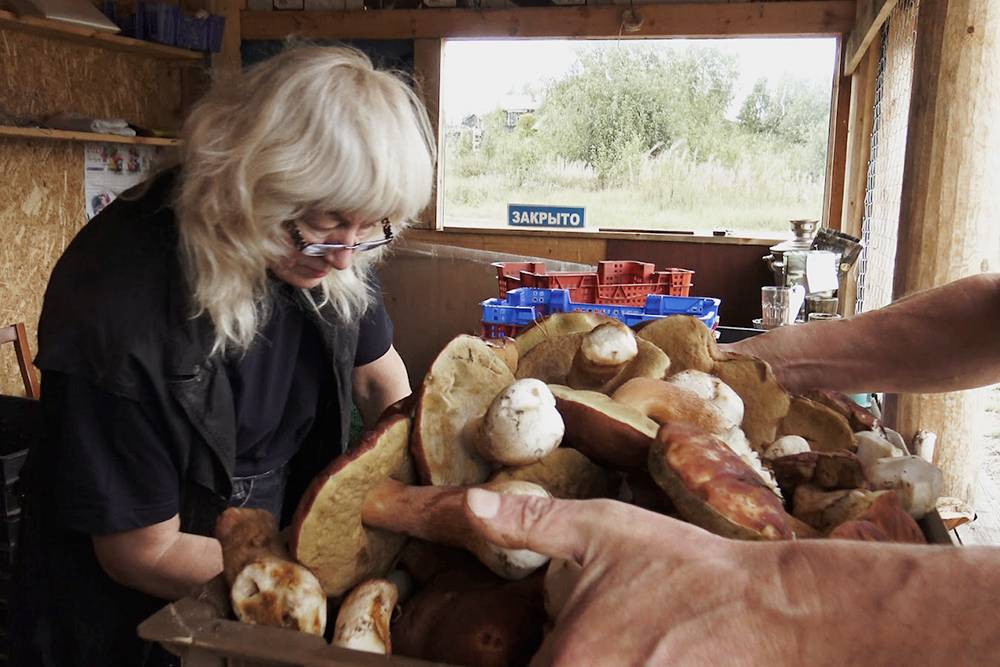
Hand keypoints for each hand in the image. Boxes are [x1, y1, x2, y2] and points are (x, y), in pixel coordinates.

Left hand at [463, 489, 802, 665]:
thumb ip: (529, 522)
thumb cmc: (686, 567)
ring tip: (638, 640)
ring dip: (605, 661)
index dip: (538, 652)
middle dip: (568, 657)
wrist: (774, 609)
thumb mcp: (603, 527)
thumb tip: (471, 505)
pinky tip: (659, 654)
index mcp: (566, 661)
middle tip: (611, 628)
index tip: (567, 628)